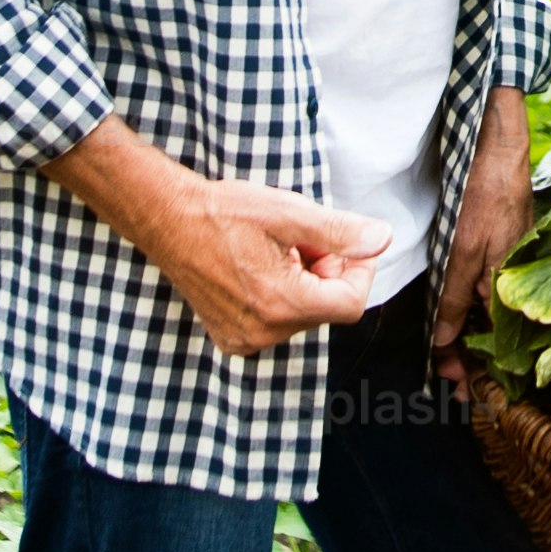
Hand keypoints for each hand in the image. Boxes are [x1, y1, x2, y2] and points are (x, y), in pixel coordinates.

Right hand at [47, 119, 386, 357]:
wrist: (169, 220)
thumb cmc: (226, 212)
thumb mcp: (290, 213)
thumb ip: (340, 232)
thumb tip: (382, 240)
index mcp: (281, 304)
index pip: (350, 303)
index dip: (357, 271)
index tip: (344, 244)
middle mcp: (263, 332)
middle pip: (326, 307)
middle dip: (327, 271)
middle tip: (302, 239)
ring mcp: (244, 339)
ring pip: (302, 314)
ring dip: (303, 281)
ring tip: (276, 250)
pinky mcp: (231, 337)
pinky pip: (276, 322)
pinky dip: (280, 295)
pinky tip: (258, 267)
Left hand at [427, 86, 533, 372]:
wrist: (500, 148)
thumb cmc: (485, 195)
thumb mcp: (462, 250)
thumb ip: (453, 297)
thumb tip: (444, 342)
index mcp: (508, 288)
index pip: (495, 344)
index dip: (477, 369)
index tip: (461, 390)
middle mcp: (512, 282)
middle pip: (494, 334)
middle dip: (474, 360)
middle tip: (453, 384)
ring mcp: (508, 267)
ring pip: (490, 314)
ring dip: (472, 339)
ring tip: (453, 362)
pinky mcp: (502, 251)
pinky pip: (489, 292)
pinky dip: (475, 311)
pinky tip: (464, 319)